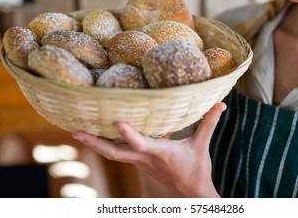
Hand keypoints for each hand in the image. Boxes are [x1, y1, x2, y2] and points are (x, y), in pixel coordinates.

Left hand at [72, 102, 225, 197]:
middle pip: (114, 153)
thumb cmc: (196, 170)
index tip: (116, 121)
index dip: (129, 134)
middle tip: (75, 132)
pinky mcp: (139, 163)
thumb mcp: (202, 145)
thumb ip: (209, 123)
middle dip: (95, 143)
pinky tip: (97, 137)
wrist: (190, 194)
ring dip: (95, 144)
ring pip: (112, 154)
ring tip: (77, 132)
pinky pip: (118, 153)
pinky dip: (105, 145)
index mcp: (160, 153)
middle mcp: (145, 159)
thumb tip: (222, 103)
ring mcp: (139, 162)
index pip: (141, 144)